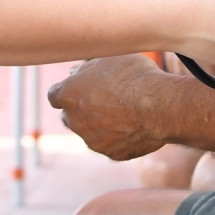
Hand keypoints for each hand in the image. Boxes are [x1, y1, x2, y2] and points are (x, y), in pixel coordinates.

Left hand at [48, 54, 169, 160]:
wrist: (160, 107)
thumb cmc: (135, 77)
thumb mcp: (110, 60)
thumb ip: (87, 68)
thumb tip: (75, 73)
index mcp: (69, 94)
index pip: (54, 95)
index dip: (67, 90)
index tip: (81, 87)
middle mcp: (75, 121)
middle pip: (70, 116)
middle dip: (82, 109)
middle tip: (106, 98)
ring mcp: (92, 140)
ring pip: (91, 132)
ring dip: (102, 124)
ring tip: (128, 111)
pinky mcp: (111, 154)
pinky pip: (112, 145)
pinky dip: (120, 138)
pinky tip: (137, 125)